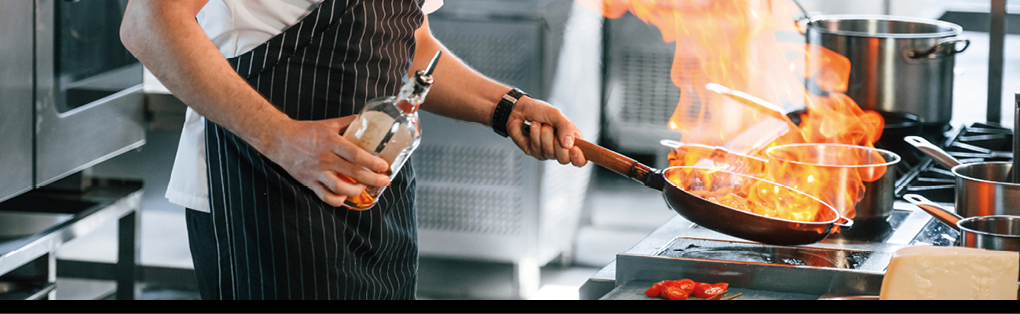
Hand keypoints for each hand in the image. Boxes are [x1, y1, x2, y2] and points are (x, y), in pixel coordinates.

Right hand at [261, 116, 390, 206]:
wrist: (279, 139)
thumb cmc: (305, 131)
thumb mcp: (328, 123)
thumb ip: (347, 123)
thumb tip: (365, 120)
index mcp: (331, 142)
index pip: (356, 155)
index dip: (372, 162)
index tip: (384, 166)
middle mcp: (325, 158)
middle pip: (353, 173)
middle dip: (373, 179)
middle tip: (385, 181)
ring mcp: (316, 172)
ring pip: (340, 188)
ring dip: (356, 191)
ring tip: (364, 188)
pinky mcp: (309, 182)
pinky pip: (325, 196)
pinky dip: (337, 200)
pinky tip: (344, 196)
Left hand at [505, 97, 586, 166]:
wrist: (520, 109)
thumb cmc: (540, 111)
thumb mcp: (556, 115)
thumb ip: (566, 128)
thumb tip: (569, 144)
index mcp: (572, 139)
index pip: (581, 158)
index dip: (578, 158)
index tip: (573, 149)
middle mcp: (561, 148)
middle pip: (564, 159)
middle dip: (557, 144)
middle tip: (552, 130)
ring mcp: (547, 152)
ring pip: (549, 152)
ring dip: (544, 135)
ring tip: (541, 125)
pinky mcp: (534, 152)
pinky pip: (537, 149)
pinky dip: (534, 135)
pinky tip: (533, 128)